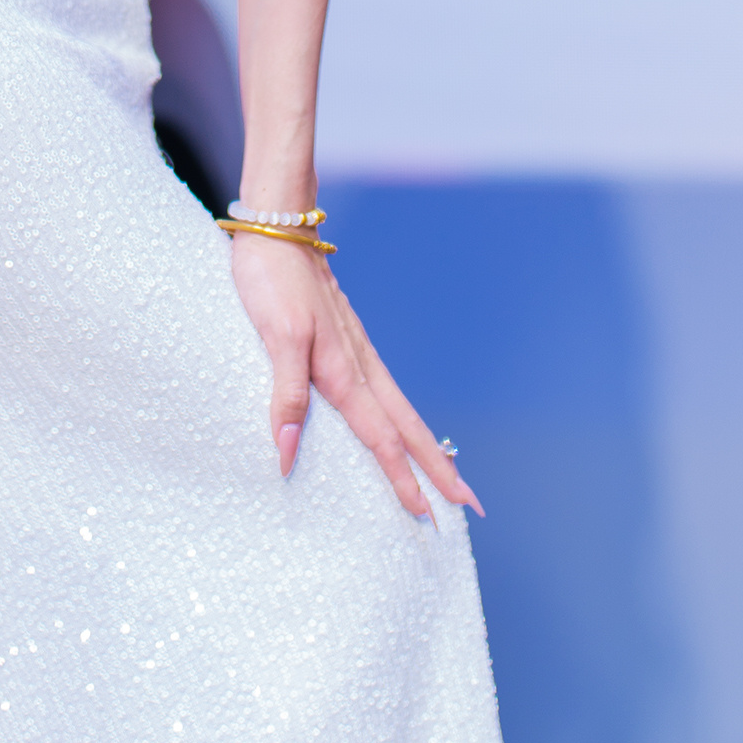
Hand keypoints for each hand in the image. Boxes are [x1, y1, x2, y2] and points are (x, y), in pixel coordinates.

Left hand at [225, 229, 484, 520]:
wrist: (279, 227)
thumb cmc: (273, 279)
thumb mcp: (275, 336)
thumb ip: (285, 396)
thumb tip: (287, 456)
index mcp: (343, 372)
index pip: (380, 438)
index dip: (401, 478)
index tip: (426, 515)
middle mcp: (358, 365)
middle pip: (407, 427)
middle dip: (438, 469)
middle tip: (470, 505)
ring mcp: (355, 351)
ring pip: (399, 409)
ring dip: (424, 446)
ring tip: (449, 474)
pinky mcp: (344, 339)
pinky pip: (381, 391)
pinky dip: (399, 418)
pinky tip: (396, 421)